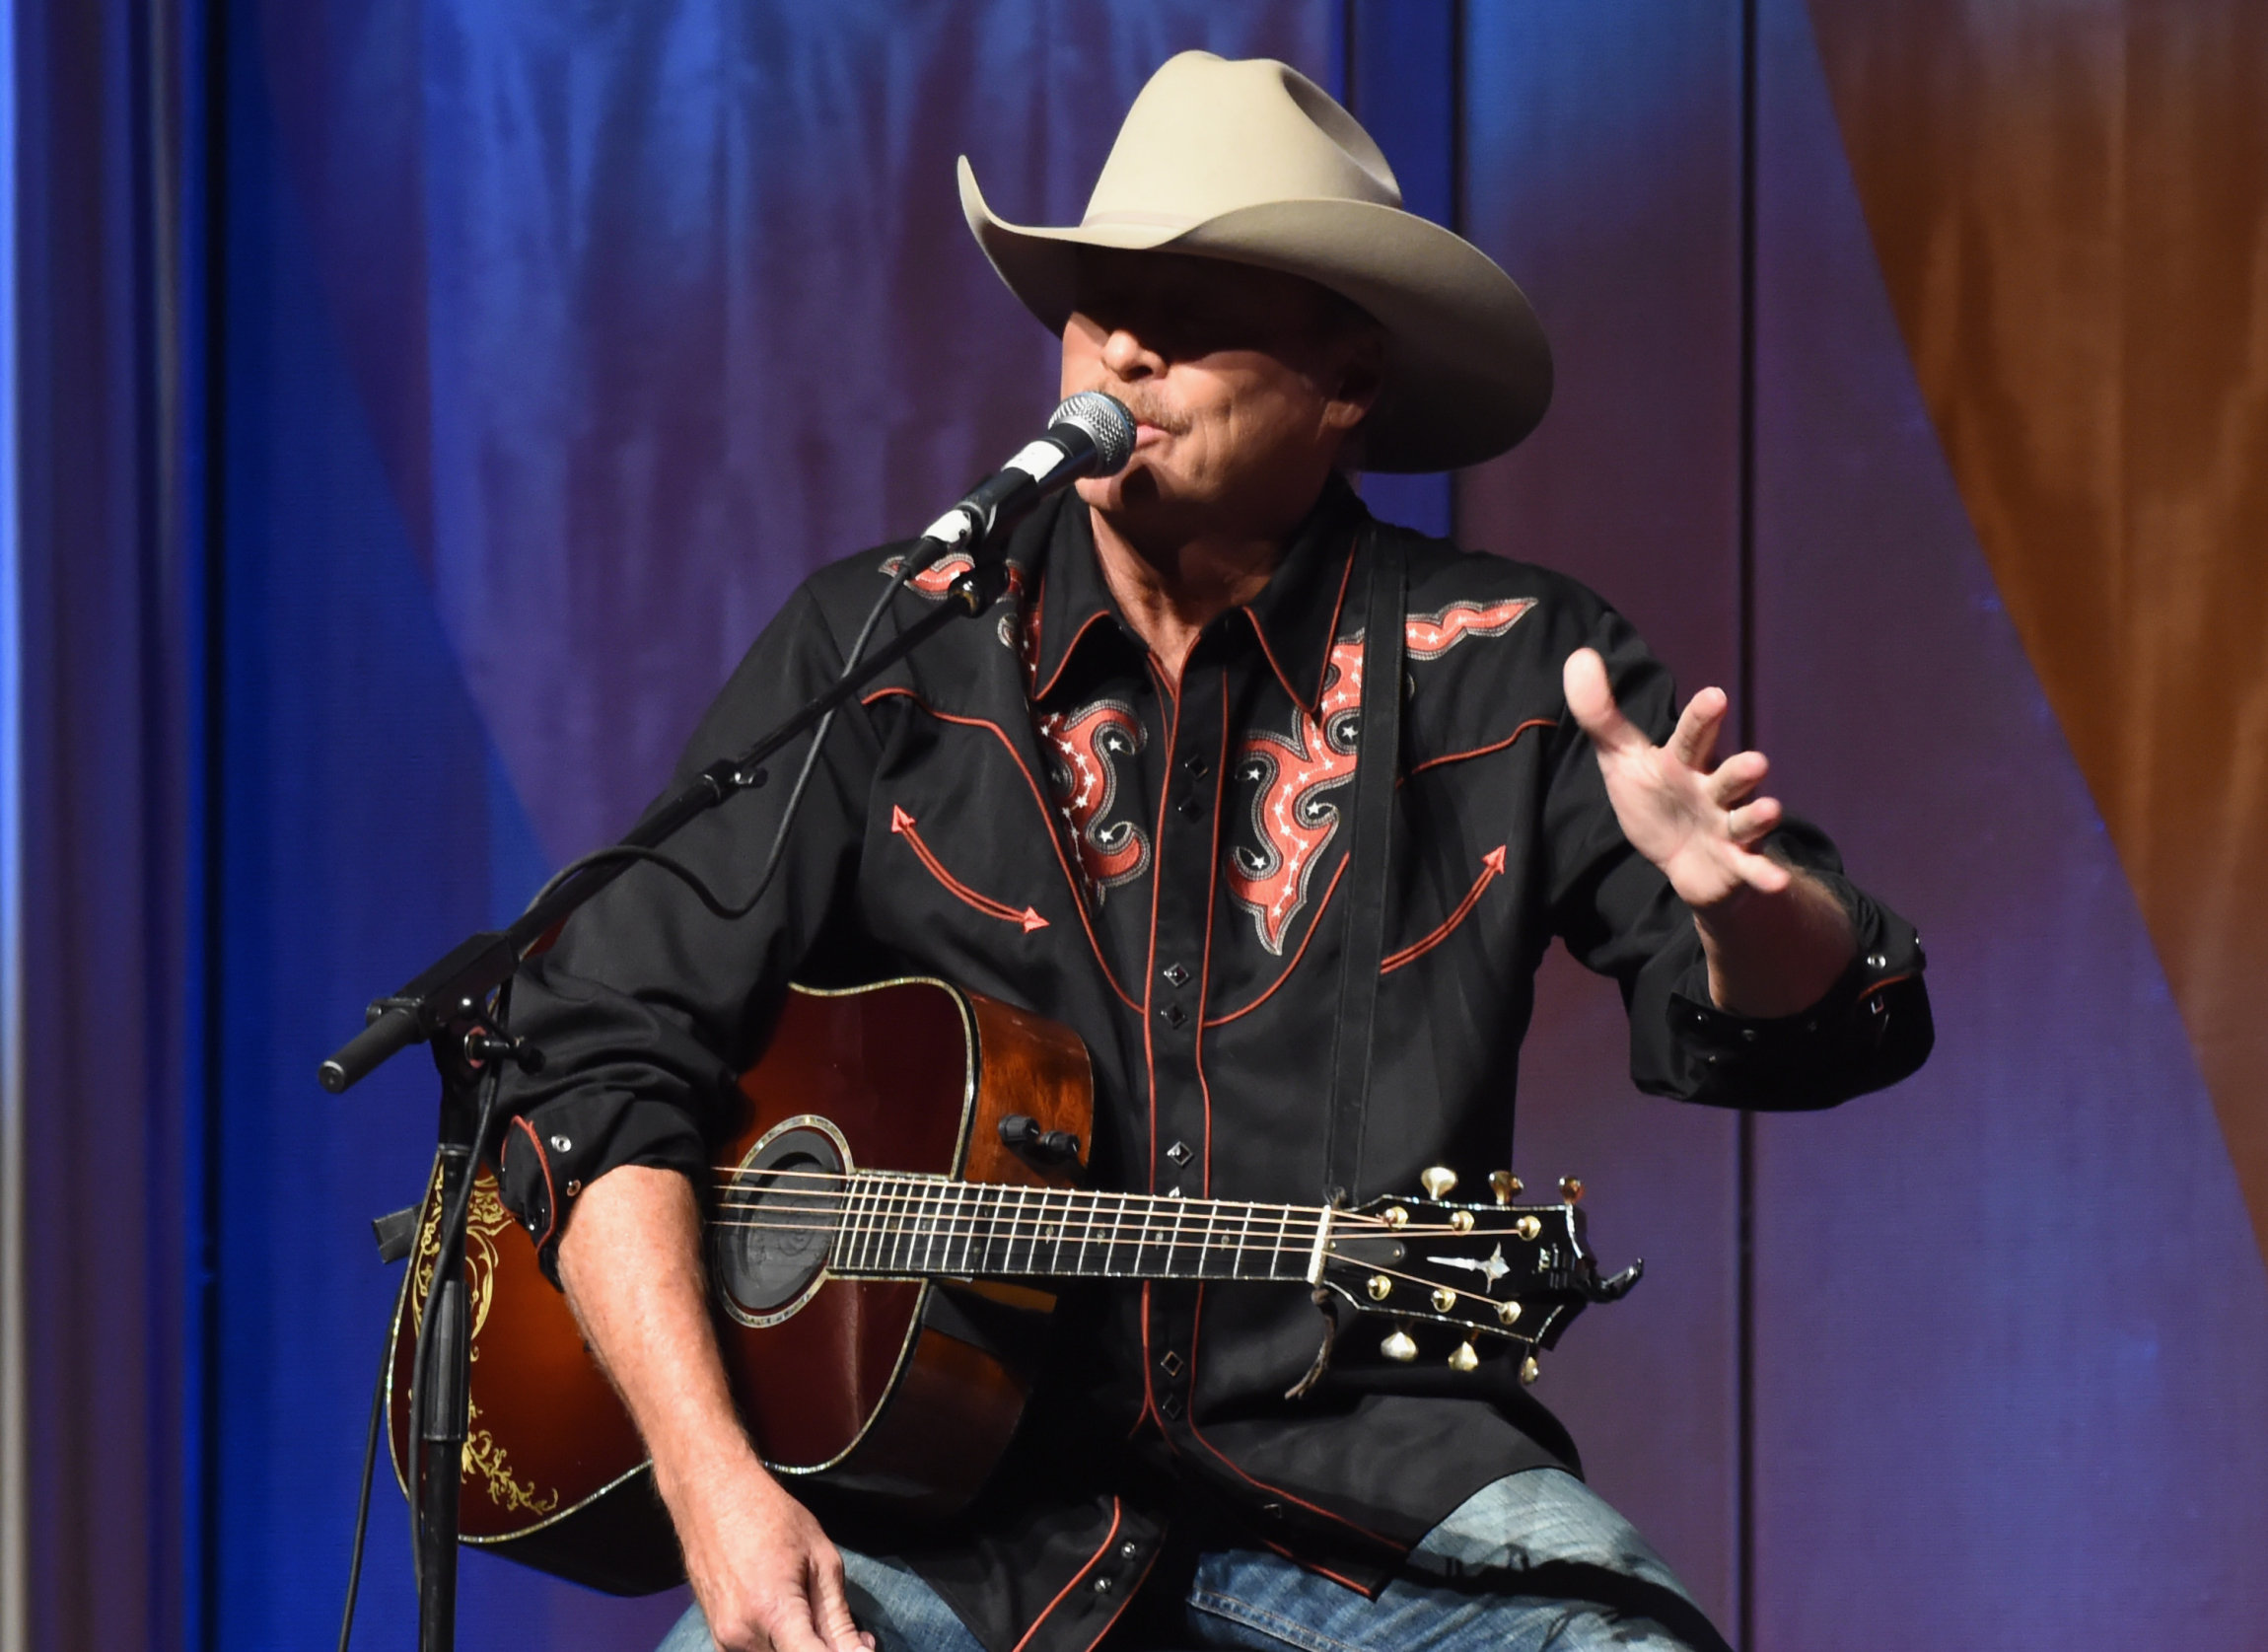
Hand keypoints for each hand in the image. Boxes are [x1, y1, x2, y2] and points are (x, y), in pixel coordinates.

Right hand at [667, 1450, 874, 1651]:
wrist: (713, 1496)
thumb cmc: (772, 1517)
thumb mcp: (821, 1559)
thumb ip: (839, 1617)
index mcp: (773, 1611)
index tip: (860, 1648)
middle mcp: (742, 1635)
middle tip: (851, 1637)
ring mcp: (724, 1640)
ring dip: (801, 1649)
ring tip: (818, 1620)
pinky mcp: (717, 1638)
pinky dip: (779, 1646)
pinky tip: (793, 1623)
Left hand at [1561, 647, 1787, 910]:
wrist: (1682, 860)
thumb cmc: (1656, 799)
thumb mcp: (1623, 757)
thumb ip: (1601, 712)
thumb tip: (1578, 655)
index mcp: (1686, 762)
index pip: (1694, 736)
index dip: (1703, 719)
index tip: (1714, 696)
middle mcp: (1715, 790)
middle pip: (1730, 777)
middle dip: (1740, 770)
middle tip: (1756, 761)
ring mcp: (1729, 827)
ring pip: (1746, 819)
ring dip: (1759, 816)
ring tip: (1770, 810)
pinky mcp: (1736, 863)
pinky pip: (1753, 869)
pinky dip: (1765, 875)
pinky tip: (1776, 882)